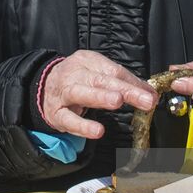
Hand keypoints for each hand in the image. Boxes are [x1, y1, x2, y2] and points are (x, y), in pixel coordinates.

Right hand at [39, 50, 157, 139]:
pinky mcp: (56, 113)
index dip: (133, 83)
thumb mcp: (97, 73)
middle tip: (146, 100)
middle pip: (101, 80)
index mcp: (87, 61)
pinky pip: (69, 119)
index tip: (151, 94)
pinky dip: (83, 126)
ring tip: (117, 102)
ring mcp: (63, 93)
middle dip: (125, 89)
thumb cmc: (77, 80)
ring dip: (100, 97)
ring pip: (81, 93)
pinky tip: (98, 131)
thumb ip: (122, 82)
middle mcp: (75, 74)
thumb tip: (149, 93)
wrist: (41, 87)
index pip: (114, 70)